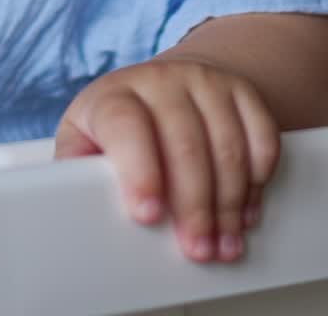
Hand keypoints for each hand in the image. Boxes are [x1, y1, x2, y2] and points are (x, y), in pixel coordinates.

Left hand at [55, 56, 279, 262]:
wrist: (165, 83)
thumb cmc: (120, 119)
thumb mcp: (86, 135)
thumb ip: (76, 164)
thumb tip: (66, 196)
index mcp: (114, 93)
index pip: (124, 124)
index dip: (138, 171)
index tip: (146, 214)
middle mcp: (158, 80)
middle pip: (184, 145)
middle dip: (193, 207)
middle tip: (196, 248)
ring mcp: (202, 81)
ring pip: (226, 147)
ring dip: (229, 204)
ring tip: (223, 240)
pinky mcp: (239, 91)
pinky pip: (261, 138)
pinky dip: (257, 180)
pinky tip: (244, 208)